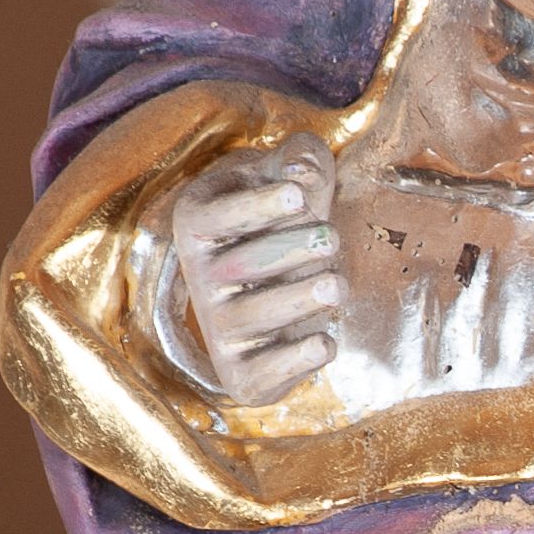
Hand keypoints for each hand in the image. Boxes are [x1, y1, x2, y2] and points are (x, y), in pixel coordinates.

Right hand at [170, 138, 341, 402]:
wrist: (279, 286)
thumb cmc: (283, 220)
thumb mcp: (287, 178)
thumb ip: (300, 160)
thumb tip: (303, 174)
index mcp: (197, 221)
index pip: (218, 216)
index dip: (258, 207)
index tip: (300, 196)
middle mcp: (198, 279)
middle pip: (242, 266)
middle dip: (295, 250)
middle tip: (331, 239)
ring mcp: (217, 329)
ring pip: (255, 316)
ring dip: (303, 298)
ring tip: (336, 285)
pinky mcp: (240, 373)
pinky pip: (265, 373)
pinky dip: (299, 358)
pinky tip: (325, 341)